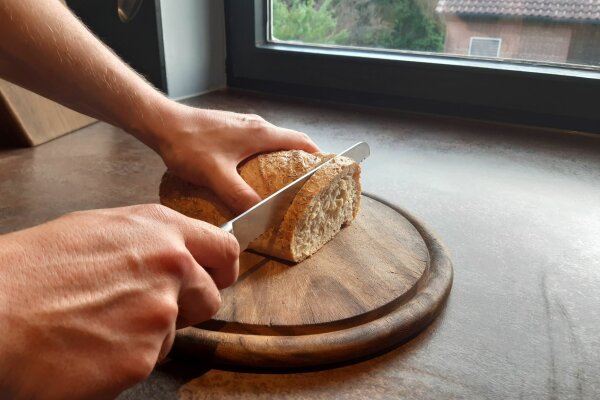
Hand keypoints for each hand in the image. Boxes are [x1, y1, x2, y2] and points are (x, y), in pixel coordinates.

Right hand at [0, 204, 237, 398]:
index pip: (223, 248)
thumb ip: (149, 240)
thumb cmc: (33, 269)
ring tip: (97, 325)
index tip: (219, 277)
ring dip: (147, 336)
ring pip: (173, 335)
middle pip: (209, 298)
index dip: (223, 267)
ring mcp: (159, 315)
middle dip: (185, 307)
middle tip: (142, 310)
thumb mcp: (98, 229)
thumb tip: (174, 250)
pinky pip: (145, 363)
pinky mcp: (141, 359)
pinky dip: (123, 361)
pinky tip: (89, 347)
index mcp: (160, 230)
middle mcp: (171, 267)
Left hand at [152, 104, 319, 213]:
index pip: (301, 142)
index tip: (328, 172)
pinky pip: (257, 143)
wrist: (162, 123)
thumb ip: (239, 196)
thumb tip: (259, 217)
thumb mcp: (216, 176)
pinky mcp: (230, 129)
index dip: (318, 157)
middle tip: (307, 184)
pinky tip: (253, 175)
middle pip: (290, 142)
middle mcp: (256, 126)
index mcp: (260, 133)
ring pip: (272, 143)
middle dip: (302, 162)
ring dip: (282, 160)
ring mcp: (242, 125)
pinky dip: (265, 158)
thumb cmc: (188, 144)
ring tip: (283, 184)